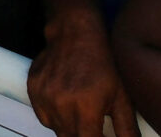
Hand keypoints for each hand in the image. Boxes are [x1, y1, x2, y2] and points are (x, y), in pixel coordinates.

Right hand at [28, 8, 139, 136]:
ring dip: (69, 128)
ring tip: (80, 112)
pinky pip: (43, 116)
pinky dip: (54, 117)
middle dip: (84, 135)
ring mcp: (44, 96)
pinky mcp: (33, 89)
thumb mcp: (122, 96)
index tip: (102, 136)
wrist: (74, 33)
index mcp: (86, 107)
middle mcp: (62, 103)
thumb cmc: (101, 62)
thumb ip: (127, 128)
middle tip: (93, 126)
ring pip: (56, 129)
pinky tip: (66, 105)